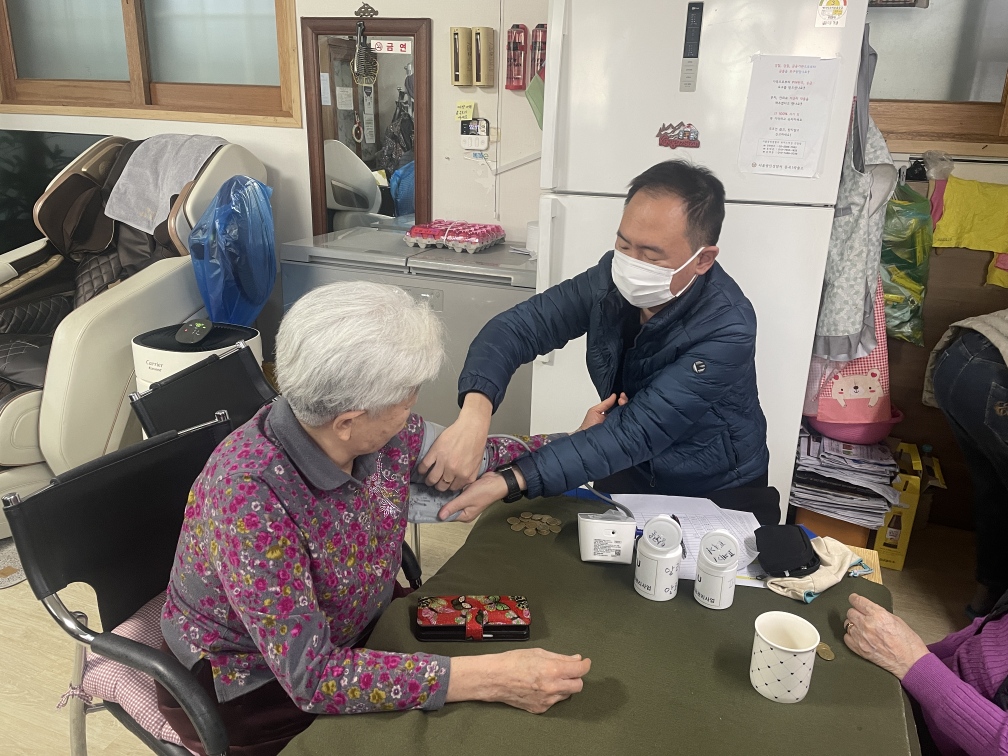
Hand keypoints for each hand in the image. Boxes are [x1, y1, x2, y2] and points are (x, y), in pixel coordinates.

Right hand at [419, 393, 492, 490]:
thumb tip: (462, 484)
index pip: (453, 488)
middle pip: (441, 486)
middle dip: (439, 486)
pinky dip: (421, 470)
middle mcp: (453, 471)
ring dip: (429, 481)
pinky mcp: (435, 452)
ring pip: (431, 478)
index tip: (446, 484)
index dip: (449, 486)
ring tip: (428, 479)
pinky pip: (424, 466)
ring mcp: (443, 461)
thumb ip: (470, 477)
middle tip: (437, 482)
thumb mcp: (477, 464)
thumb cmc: (476, 443)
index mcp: (464, 475)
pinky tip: (422, 470)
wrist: (472, 427)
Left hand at [437, 466, 526, 521]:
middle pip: (448, 508)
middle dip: (440, 501)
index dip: (437, 510)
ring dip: (445, 494)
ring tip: (435, 488)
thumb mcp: (467, 499)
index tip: (427, 503)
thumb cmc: (486, 491)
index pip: (447, 516)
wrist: (498, 481)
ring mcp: (466, 502)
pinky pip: (456, 493)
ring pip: (452, 500)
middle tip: (428, 493)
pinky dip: (451, 489)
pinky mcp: (467, 493)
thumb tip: (440, 516)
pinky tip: (445, 483)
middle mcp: (465, 510)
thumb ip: (453, 506)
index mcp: (465, 516)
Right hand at [447, 649, 590, 712]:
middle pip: (578, 686)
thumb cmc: (513, 661)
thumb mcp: (538, 653)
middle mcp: (552, 687)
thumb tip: (576, 659)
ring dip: (563, 686)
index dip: (585, 665)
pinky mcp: (540, 709)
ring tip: (548, 677)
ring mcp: (547, 700)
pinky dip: (552, 694)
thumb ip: (560, 657)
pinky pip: (554, 701)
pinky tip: (540, 686)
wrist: (495, 678)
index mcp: (552, 670)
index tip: (585, 662)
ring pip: (566, 694)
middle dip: (575, 677)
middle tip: (567, 670)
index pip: (579, 670)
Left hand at [576, 393, 627, 431]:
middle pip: (624, 409)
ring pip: (627, 416)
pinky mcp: (623, 433)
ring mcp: (620, 426)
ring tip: (624, 403)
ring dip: (627, 408)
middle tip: (623, 399)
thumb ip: (605, 403)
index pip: (619, 405)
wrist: (588, 441)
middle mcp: (616, 420)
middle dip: (625, 402)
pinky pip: (628, 425)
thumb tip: (614, 395)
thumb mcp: (595, 411)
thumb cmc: (588, 427)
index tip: (622, 395)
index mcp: (610, 415)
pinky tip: (629, 412)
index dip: (621, 400)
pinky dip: (630, 418)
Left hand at [843, 593, 928, 678]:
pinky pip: (846, 638)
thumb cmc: (908, 643)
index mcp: (878, 615)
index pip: (858, 601)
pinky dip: (851, 636)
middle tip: (862, 616)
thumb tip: (870, 610)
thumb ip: (880, 613)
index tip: (854, 599)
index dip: (855, 599)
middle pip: (850, 612)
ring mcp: (862, 637)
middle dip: (856, 613)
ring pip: (847, 624)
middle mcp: (867, 624)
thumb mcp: (897, 620)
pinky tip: (860, 637)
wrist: (911, 662)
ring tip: (863, 628)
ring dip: (854, 625)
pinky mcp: (859, 649)